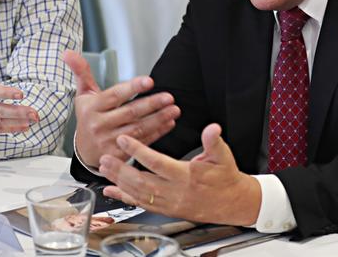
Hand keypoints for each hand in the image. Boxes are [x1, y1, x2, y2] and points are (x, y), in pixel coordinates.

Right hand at [63, 50, 180, 167]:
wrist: (84, 151)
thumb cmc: (87, 118)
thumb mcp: (83, 95)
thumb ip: (82, 72)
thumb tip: (68, 53)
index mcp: (92, 108)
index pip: (115, 96)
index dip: (133, 88)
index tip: (150, 81)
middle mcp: (99, 125)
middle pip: (130, 113)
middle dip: (152, 104)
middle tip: (169, 97)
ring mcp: (109, 142)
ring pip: (138, 129)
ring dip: (158, 119)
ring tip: (174, 110)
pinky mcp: (118, 156)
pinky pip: (141, 142)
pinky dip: (157, 133)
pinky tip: (169, 123)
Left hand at [98, 123, 261, 225]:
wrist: (232, 203)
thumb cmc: (226, 178)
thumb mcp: (224, 156)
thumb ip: (214, 142)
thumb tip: (212, 128)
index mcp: (186, 176)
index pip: (157, 162)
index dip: (138, 151)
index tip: (124, 139)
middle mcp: (174, 192)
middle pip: (141, 181)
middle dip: (120, 169)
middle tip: (104, 157)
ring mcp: (168, 203)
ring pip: (138, 194)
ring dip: (119, 182)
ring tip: (104, 169)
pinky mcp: (166, 209)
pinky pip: (141, 204)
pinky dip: (124, 197)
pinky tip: (111, 191)